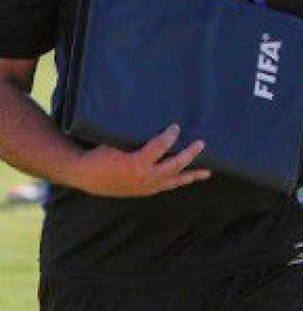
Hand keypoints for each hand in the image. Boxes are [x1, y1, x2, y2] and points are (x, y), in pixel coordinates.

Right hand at [71, 124, 209, 197]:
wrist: (87, 177)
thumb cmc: (101, 155)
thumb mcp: (115, 142)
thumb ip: (133, 136)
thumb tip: (151, 120)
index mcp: (136, 163)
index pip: (159, 147)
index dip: (169, 136)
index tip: (176, 126)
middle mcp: (145, 177)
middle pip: (174, 165)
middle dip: (189, 154)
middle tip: (201, 143)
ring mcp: (147, 186)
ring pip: (174, 180)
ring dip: (192, 174)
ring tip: (207, 172)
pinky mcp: (146, 190)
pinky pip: (167, 186)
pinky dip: (179, 181)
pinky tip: (189, 178)